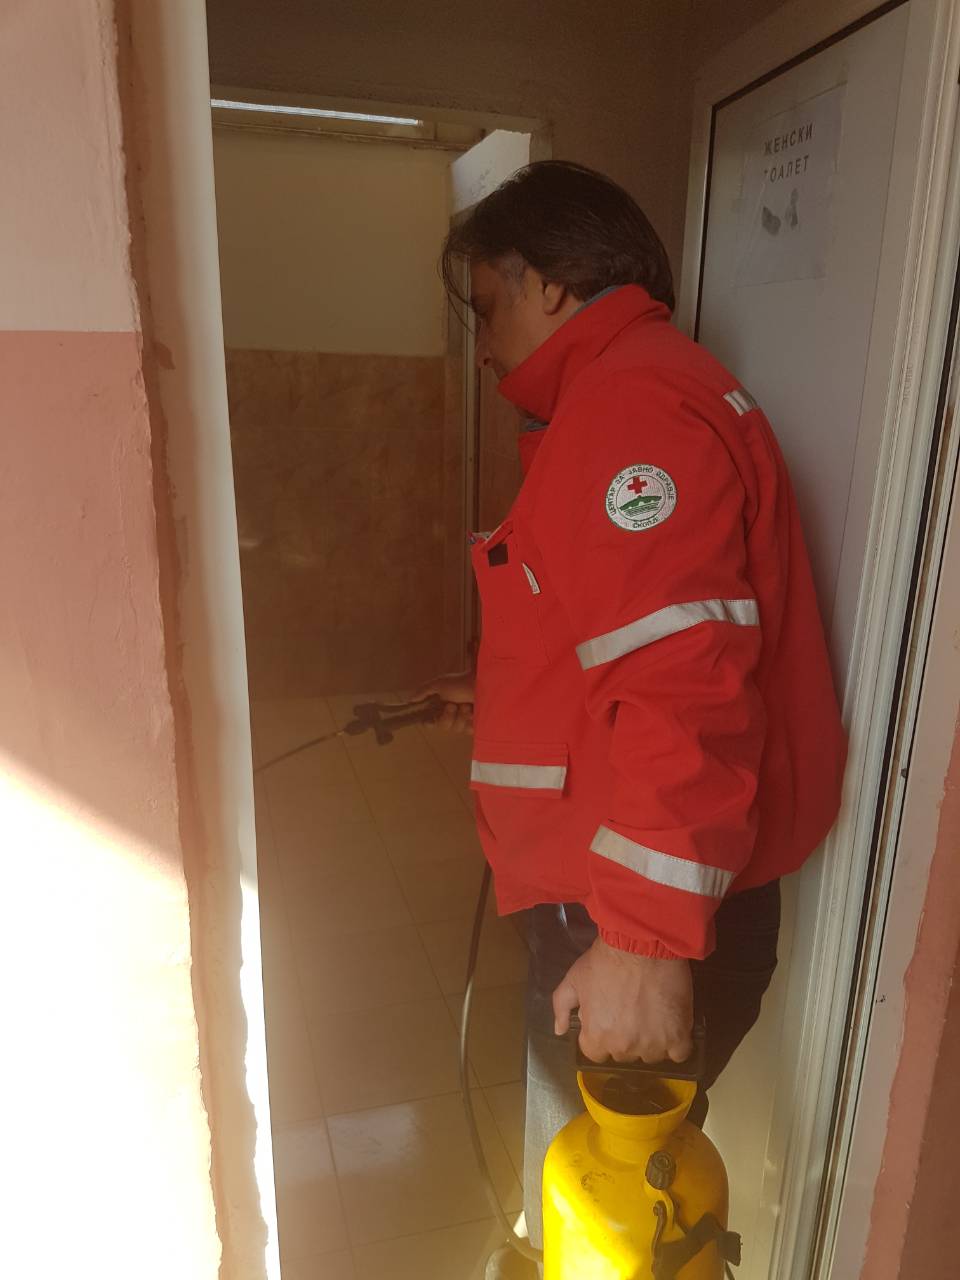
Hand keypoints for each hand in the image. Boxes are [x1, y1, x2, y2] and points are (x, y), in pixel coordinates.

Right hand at [413, 671, 475, 732]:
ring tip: (467, 705)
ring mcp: (464, 719)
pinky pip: (468, 730)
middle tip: (453, 705)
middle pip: (443, 727)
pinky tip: (474, 712)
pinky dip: (470, 721)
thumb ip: (424, 691)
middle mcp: (451, 714)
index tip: (430, 720)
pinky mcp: (476, 724)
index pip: (430, 721)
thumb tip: (409, 699)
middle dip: (448, 716)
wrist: (483, 683)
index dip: (429, 723)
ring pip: (456, 729)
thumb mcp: (439, 684)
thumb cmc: (461, 682)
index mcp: (441, 706)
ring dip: (461, 716)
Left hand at [553, 936, 692, 1063]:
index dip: (601, 1036)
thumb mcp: (574, 978)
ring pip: (652, 1055)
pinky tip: (673, 1026)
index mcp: (597, 1037)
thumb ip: (561, 1007)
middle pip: (624, 1054)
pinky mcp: (678, 1036)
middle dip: (625, 1037)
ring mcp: (653, 1044)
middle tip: (631, 1012)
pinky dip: (677, 1042)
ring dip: (652, 1040)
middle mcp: (624, 1047)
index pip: (596, 1053)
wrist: (642, 943)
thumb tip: (560, 1030)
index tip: (609, 1019)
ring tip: (653, 1015)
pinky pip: (680, 1053)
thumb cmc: (605, 959)